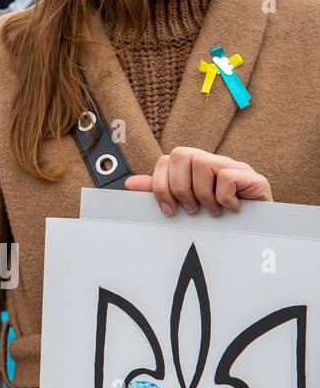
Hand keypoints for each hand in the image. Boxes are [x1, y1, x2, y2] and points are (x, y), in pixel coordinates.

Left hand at [124, 146, 271, 216]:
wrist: (256, 232)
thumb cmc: (219, 218)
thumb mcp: (185, 204)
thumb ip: (160, 191)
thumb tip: (131, 183)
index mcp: (194, 166)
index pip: (166, 159)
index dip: (161, 185)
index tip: (168, 209)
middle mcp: (213, 161)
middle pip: (181, 155)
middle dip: (179, 188)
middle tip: (191, 209)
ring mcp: (234, 166)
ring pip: (202, 163)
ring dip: (202, 194)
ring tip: (211, 210)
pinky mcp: (253, 177)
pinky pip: (227, 176)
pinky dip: (224, 198)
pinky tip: (230, 208)